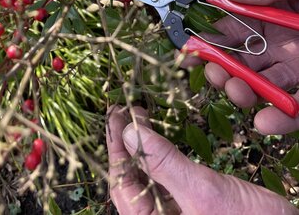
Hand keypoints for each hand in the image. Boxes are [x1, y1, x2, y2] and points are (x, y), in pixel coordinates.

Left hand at [106, 105, 296, 214]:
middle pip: (131, 182)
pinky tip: (159, 139)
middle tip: (125, 112)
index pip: (121, 184)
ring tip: (139, 119)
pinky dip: (159, 156)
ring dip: (141, 147)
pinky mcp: (190, 210)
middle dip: (126, 144)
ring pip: (146, 179)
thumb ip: (163, 163)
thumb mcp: (202, 191)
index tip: (116, 115)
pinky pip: (165, 180)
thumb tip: (130, 131)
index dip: (115, 147)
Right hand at [190, 0, 298, 133]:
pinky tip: (265, 120)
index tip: (188, 47)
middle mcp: (282, 38)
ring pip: (264, 84)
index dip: (207, 36)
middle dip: (221, 67)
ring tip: (236, 92)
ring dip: (244, 92)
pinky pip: (297, 106)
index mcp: (273, 9)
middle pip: (242, 57)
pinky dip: (280, 116)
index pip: (231, 24)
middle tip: (213, 73)